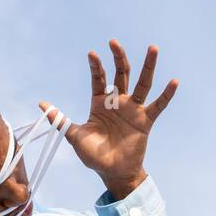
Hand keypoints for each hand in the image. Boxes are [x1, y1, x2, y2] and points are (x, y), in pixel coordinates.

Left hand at [39, 39, 178, 199]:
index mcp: (100, 103)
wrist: (113, 173)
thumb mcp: (75, 136)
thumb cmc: (94, 156)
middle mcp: (118, 102)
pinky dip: (166, 95)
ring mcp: (133, 110)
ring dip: (148, 66)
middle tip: (114, 42)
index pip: (99, 79)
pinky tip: (174, 81)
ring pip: (142, 83)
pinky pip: (158, 105)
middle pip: (120, 74)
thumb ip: (61, 120)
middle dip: (118, 58)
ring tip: (153, 48)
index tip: (92, 54)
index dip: (95, 66)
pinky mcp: (145, 121)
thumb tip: (41, 104)